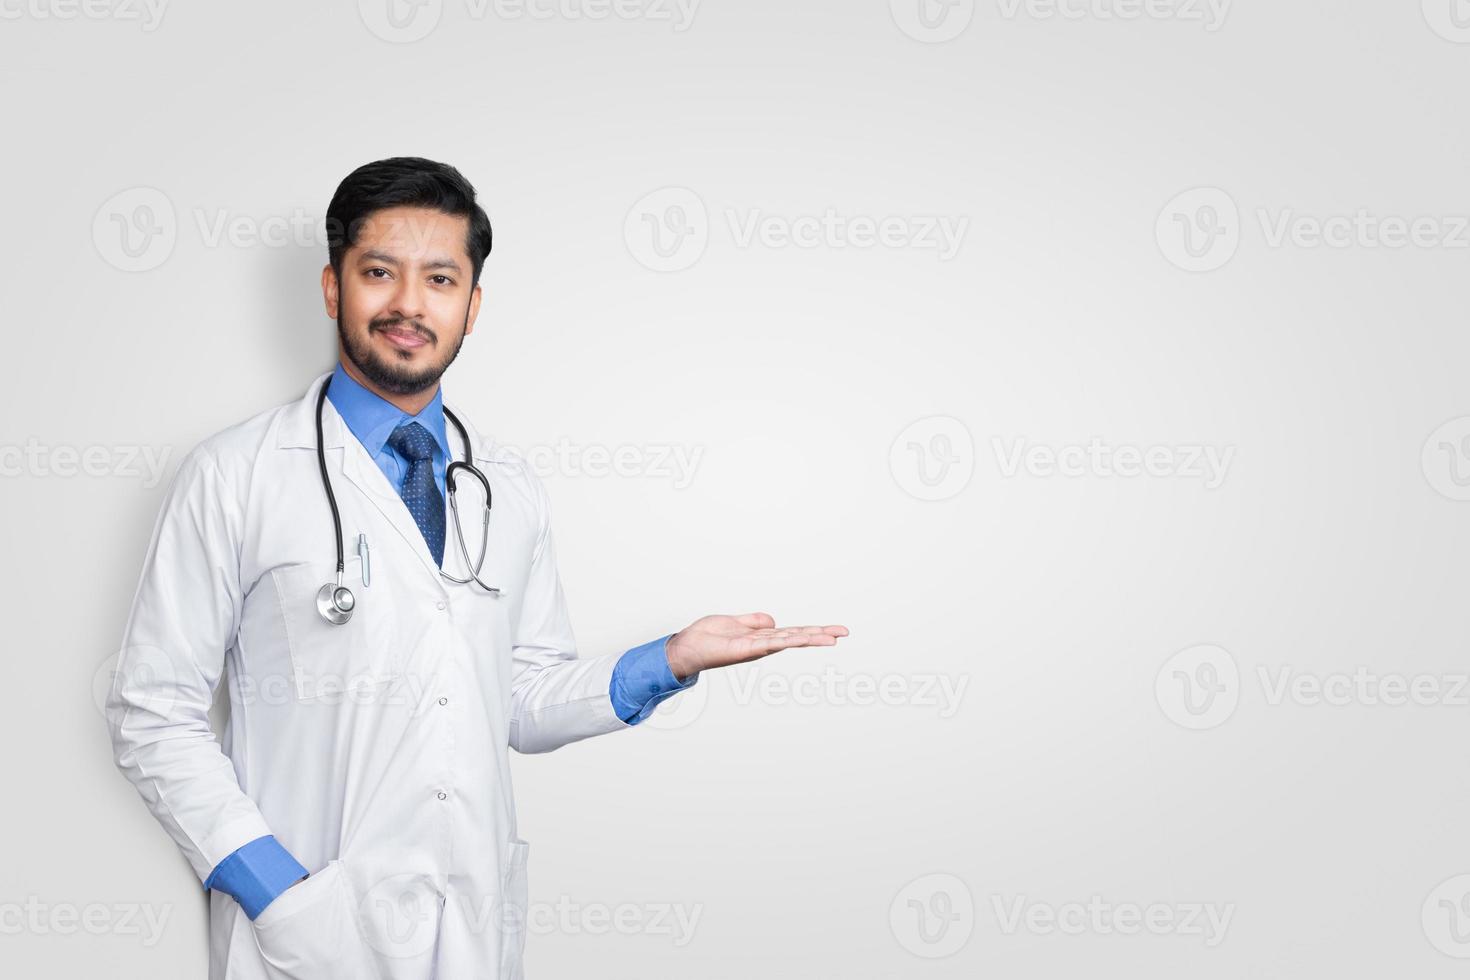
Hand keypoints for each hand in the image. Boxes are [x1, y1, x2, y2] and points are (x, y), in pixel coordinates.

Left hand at [665, 612, 848, 680]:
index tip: (835, 631)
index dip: (813, 631)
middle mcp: (763, 644)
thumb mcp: (733, 622)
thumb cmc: (706, 636)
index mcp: (762, 637)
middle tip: (845, 633)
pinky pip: (770, 641)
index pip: (793, 632)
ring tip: (833, 638)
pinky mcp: (746, 648)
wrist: (687, 647)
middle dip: (821, 635)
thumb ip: (753, 621)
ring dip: (811, 638)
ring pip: (790, 640)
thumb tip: (773, 622)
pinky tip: (801, 638)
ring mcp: (757, 647)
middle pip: (798, 637)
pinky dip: (786, 639)